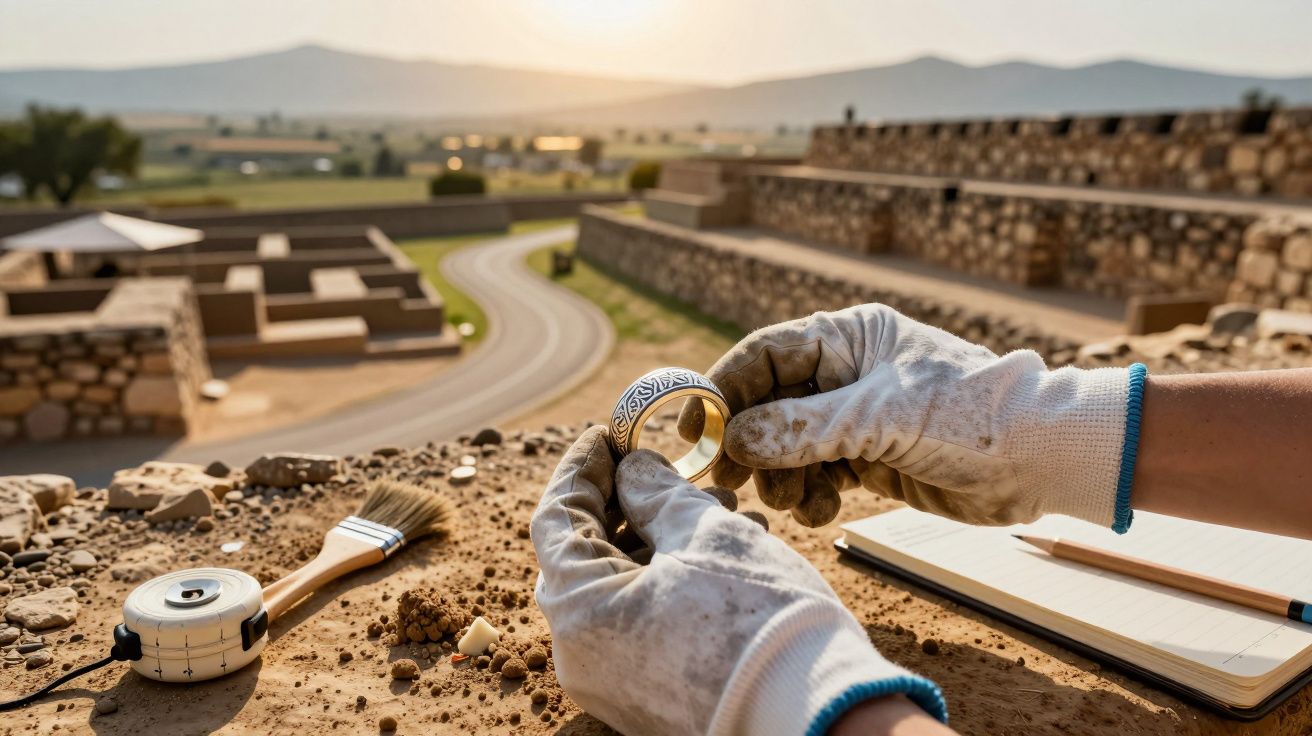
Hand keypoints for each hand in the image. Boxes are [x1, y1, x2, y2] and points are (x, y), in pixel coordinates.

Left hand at [531, 426, 945, 735]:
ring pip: (619, 590)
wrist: (821, 717)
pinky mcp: (647, 700)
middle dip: (629, 504)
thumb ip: (656, 492)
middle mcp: (580, 656)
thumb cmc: (761, 619)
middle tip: (666, 466)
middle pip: (584, 557)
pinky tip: (722, 553)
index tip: (609, 435)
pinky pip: (641, 626)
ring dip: (658, 541)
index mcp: (579, 611)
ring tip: (720, 505)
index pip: (556, 519)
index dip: (582, 468)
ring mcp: (612, 685)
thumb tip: (632, 470)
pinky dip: (668, 582)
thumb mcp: (705, 534)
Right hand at [678, 304, 1141, 529]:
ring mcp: (853, 418)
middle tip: (733, 482)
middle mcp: (843, 374)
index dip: (725, 390)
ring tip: (799, 499)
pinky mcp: (866, 458)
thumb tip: (737, 441)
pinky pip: (813, 476)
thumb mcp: (879, 416)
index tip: (698, 432)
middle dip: (750, 445)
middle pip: (766, 405)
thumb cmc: (968, 414)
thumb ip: (803, 428)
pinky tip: (827, 508)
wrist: (1039, 458)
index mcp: (847, 338)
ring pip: (785, 447)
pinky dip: (810, 496)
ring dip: (781, 478)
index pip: (764, 355)